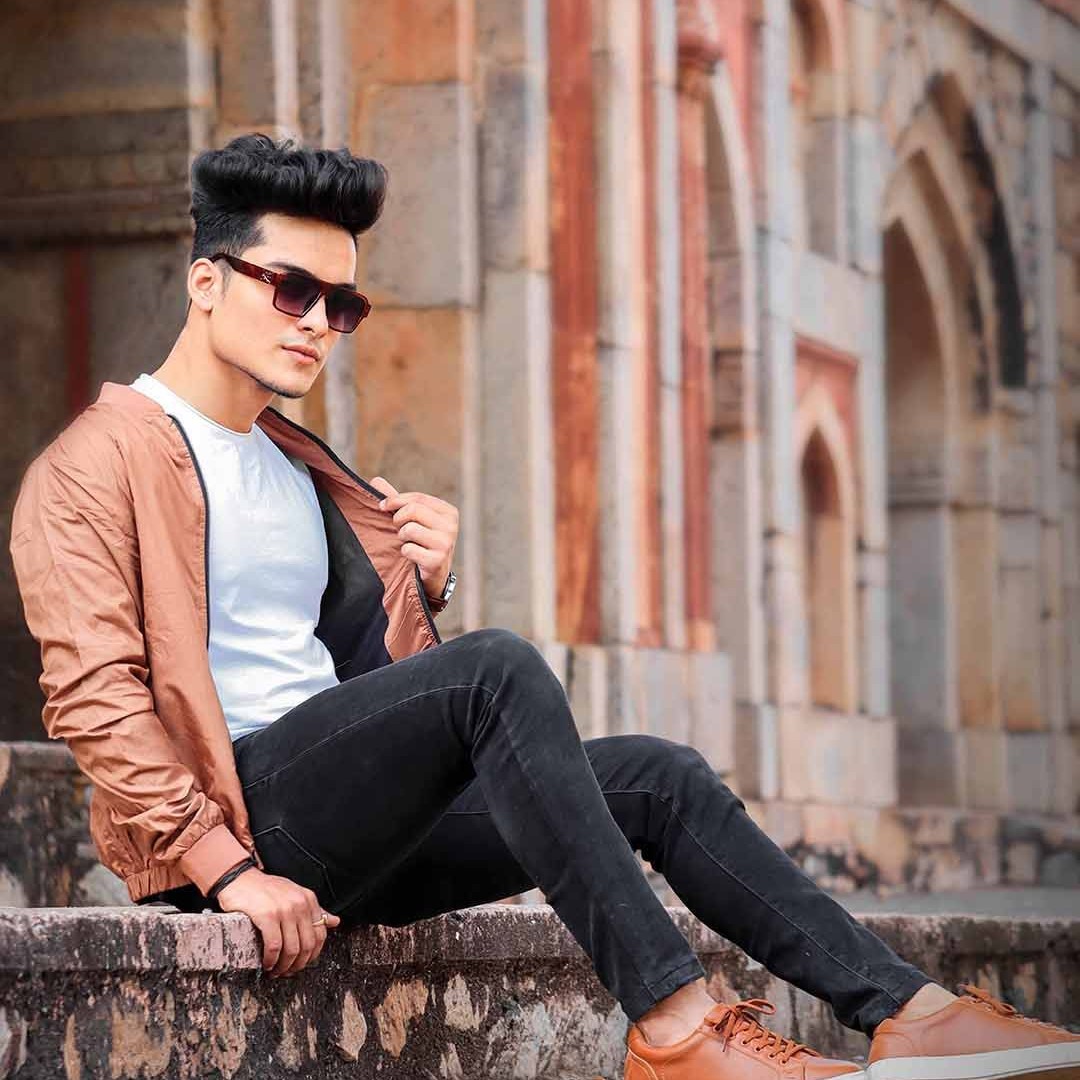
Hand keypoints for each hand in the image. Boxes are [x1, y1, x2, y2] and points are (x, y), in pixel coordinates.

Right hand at [215, 866, 340, 977]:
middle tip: (286, 972)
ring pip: (292, 949)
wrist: (240, 878)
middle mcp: (300, 903)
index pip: (320, 935)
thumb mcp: (294, 894)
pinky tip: (267, 964)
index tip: (301, 964)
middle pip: (307, 945)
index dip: (311, 955)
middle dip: (297, 965)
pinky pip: (274, 946)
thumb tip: (335, 922)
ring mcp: (284, 909)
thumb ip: (314, 910)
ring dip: (284, 966)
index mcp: (309, 899)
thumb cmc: (265, 889)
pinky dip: (271, 960)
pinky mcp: (267, 915)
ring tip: (275, 971)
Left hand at [371, 476, 458, 598]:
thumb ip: (396, 501)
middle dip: (398, 519)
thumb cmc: (421, 543)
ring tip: (407, 542)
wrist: (433, 576)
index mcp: (448, 512)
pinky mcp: (438, 560)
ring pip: (410, 529)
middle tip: (397, 528)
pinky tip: (412, 557)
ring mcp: (446, 543)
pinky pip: (409, 549)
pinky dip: (405, 552)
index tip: (382, 506)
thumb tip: (376, 480)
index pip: (417, 498)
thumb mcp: (412, 519)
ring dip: (402, 537)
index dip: (395, 500)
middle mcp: (451, 526)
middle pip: (413, 510)